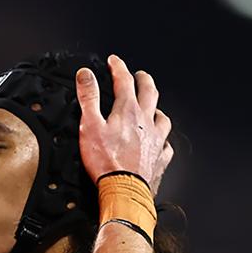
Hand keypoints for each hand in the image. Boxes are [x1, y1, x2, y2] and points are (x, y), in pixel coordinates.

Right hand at [76, 54, 172, 193]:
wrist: (124, 190)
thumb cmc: (106, 162)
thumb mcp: (90, 126)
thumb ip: (88, 98)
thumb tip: (85, 75)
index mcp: (128, 111)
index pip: (124, 81)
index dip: (118, 68)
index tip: (114, 61)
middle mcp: (146, 122)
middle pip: (149, 93)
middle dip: (143, 80)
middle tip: (139, 75)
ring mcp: (156, 140)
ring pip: (162, 117)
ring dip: (156, 108)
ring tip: (153, 107)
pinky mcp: (159, 159)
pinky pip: (166, 146)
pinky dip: (163, 141)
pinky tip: (161, 142)